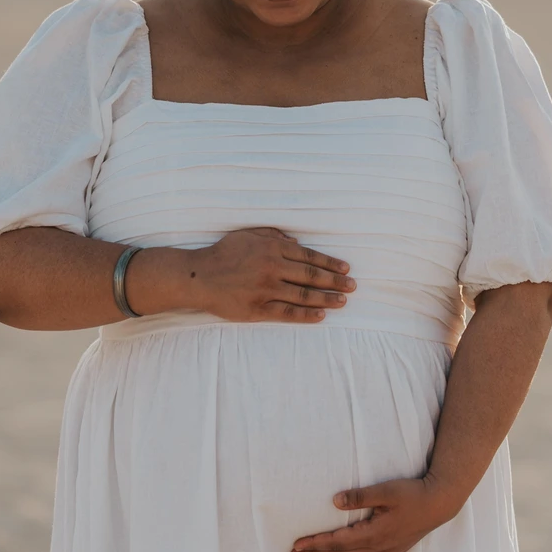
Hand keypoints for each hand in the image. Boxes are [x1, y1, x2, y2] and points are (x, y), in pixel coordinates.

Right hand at [183, 227, 354, 322]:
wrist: (198, 276)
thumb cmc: (223, 254)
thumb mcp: (247, 235)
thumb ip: (272, 235)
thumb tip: (296, 240)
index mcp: (272, 249)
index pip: (309, 256)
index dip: (330, 263)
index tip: (346, 268)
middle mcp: (272, 268)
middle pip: (312, 276)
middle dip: (335, 281)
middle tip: (353, 286)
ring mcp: (266, 290)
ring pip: (303, 295)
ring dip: (327, 298)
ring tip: (343, 301)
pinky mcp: (258, 309)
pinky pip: (287, 313)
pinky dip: (306, 315)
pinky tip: (321, 316)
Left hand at [289, 476, 466, 551]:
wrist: (439, 504)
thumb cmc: (413, 494)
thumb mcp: (386, 491)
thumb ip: (360, 496)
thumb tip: (335, 501)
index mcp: (373, 534)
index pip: (337, 542)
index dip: (315, 543)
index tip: (296, 544)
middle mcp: (377, 547)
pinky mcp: (391, 551)